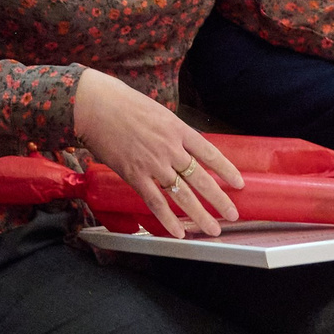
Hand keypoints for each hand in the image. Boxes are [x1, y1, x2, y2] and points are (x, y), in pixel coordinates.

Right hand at [72, 67, 243, 237]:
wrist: (94, 105)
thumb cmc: (121, 102)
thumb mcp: (156, 112)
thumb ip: (170, 131)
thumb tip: (179, 146)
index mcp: (177, 129)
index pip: (210, 153)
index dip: (227, 170)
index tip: (239, 183)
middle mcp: (170, 148)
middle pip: (201, 179)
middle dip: (220, 200)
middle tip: (233, 215)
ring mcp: (153, 163)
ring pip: (183, 195)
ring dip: (200, 215)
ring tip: (213, 229)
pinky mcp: (134, 175)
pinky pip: (155, 202)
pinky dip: (168, 219)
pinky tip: (179, 232)